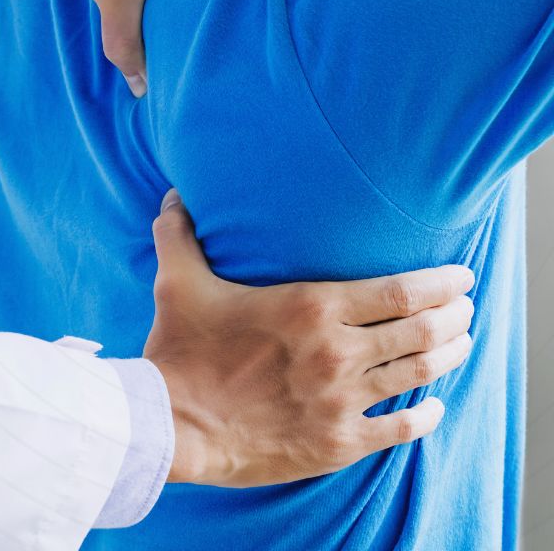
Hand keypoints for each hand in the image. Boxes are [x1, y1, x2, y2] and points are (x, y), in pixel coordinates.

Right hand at [144, 190, 474, 487]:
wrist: (171, 423)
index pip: (400, 290)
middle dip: (454, 316)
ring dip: (449, 356)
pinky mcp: (336, 443)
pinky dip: (425, 416)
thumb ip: (179, 233)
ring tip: (464, 344)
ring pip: (418, 374)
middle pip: (421, 330)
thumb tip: (171, 195)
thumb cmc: (180, 349)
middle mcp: (337, 352)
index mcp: (311, 307)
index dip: (440, 282)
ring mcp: (341, 401)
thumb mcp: (178, 281)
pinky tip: (436, 407)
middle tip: (467, 308)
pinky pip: (398, 429)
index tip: (462, 275)